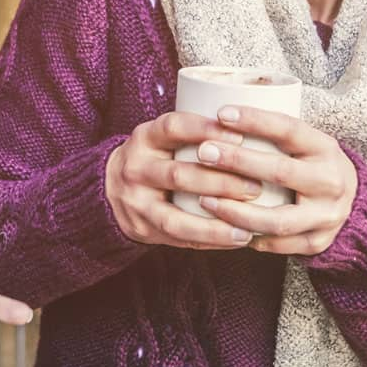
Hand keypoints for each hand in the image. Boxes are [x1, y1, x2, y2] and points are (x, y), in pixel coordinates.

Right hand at [105, 111, 264, 249]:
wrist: (110, 187)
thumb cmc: (156, 158)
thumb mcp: (164, 137)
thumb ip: (196, 133)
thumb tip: (256, 127)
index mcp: (145, 138)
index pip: (173, 127)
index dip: (206, 130)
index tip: (240, 135)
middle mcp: (135, 168)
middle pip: (178, 174)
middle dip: (221, 182)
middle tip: (256, 186)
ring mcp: (136, 201)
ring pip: (176, 215)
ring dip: (216, 221)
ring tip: (249, 224)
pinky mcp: (142, 228)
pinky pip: (178, 238)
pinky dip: (210, 239)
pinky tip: (237, 238)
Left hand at [190, 106, 357, 255]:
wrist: (351, 201)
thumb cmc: (309, 163)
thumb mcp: (303, 142)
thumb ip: (272, 134)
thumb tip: (218, 116)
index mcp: (325, 148)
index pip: (290, 129)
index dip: (256, 120)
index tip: (221, 113)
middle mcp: (331, 181)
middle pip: (280, 172)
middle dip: (238, 161)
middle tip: (204, 152)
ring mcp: (327, 215)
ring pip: (277, 219)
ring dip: (236, 211)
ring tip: (204, 200)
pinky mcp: (317, 242)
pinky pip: (277, 245)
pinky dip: (248, 237)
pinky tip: (223, 228)